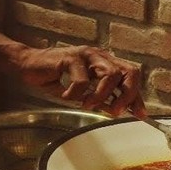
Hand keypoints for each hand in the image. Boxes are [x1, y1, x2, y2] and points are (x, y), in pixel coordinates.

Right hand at [15, 45, 145, 117]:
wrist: (29, 65)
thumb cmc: (55, 77)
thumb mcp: (81, 92)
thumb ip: (100, 98)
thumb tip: (117, 109)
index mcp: (104, 63)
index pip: (129, 77)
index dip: (137, 96)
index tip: (140, 114)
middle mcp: (99, 56)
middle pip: (127, 71)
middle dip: (127, 94)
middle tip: (116, 111)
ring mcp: (87, 55)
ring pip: (110, 74)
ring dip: (102, 95)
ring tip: (87, 104)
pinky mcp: (71, 57)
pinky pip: (82, 80)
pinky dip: (75, 93)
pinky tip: (65, 95)